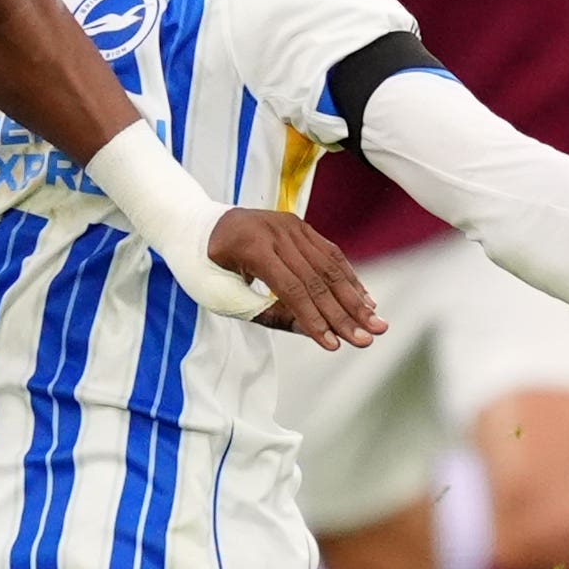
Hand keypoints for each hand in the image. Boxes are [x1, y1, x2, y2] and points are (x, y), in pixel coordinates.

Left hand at [208, 208, 382, 349]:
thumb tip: (312, 331)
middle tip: (369, 338)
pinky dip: (347, 277)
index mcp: (252, 246)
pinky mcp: (299, 225)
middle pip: (316, 278)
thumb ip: (268, 313)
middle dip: (345, 313)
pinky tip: (364, 299)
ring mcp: (290, 224)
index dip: (314, 319)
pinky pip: (328, 253)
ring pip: (329, 264)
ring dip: (354, 297)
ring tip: (375, 322)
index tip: (334, 345)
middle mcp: (276, 230)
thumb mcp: (223, 296)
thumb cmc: (203, 268)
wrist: (193, 225)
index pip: (291, 289)